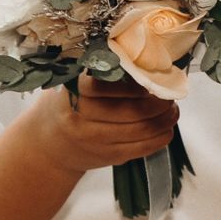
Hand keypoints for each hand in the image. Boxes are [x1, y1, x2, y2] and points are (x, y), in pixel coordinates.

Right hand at [22, 75, 178, 174]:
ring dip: (165, 120)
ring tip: (172, 110)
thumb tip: (143, 63)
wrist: (48, 144)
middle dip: (159, 103)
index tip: (152, 79)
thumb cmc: (68, 105)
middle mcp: (82, 118)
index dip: (136, 85)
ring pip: (141, 130)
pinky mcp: (107, 156)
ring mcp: (94, 140)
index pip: (108, 87)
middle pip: (131, 111)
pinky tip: (167, 128)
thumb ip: (100, 73)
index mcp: (74, 93)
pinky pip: (142, 148)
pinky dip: (160, 138)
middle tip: (169, 95)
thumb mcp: (72, 83)